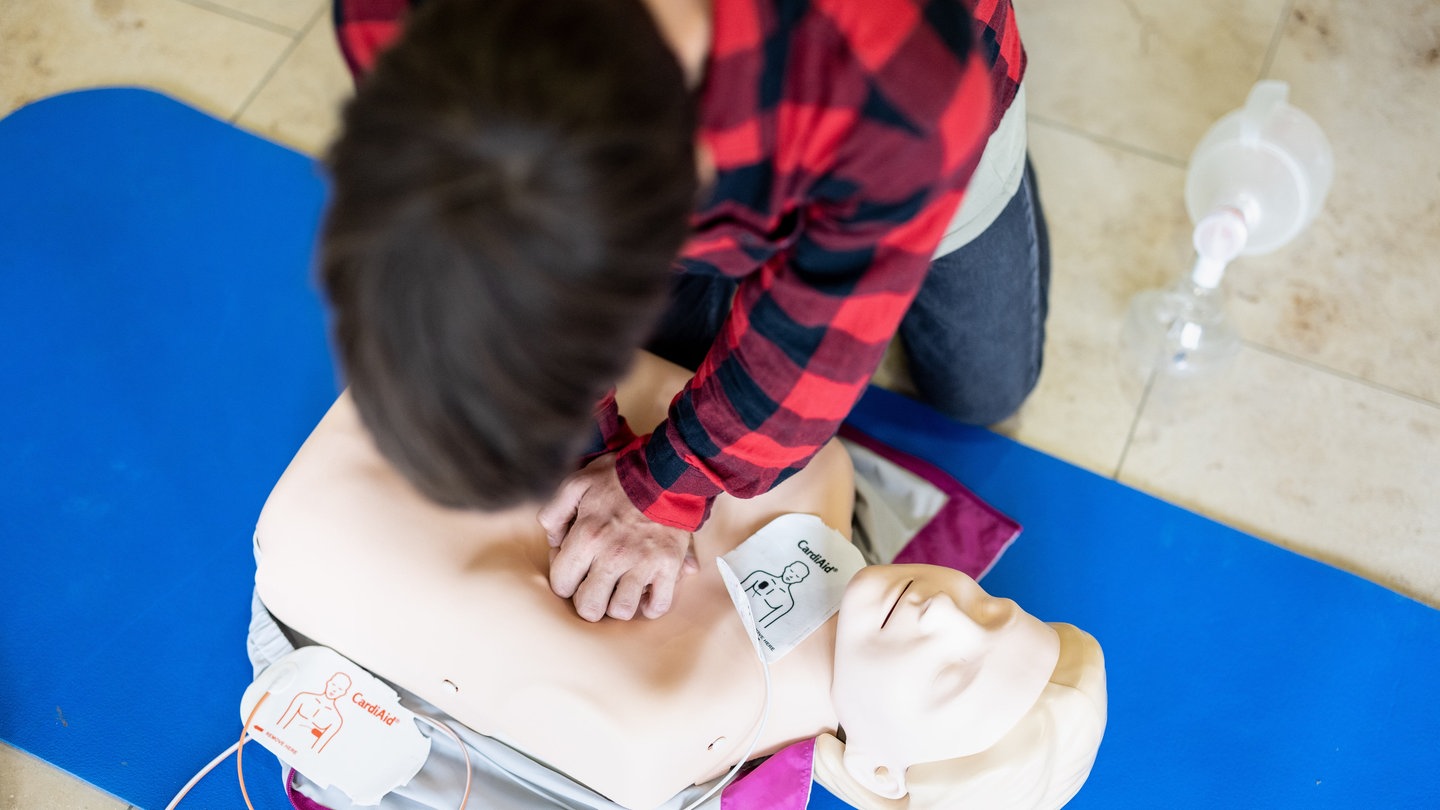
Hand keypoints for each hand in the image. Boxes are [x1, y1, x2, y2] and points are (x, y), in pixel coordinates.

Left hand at [537, 454, 696, 620]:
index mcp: (588, 536)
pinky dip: (650, 606)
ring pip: (622, 610)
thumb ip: (554, 511)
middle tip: (593, 585)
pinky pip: (658, 605)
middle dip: (587, 600)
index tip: (573, 568)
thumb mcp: (576, 482)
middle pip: (589, 607)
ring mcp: (644, 563)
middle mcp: (614, 555)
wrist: (667, 469)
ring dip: (617, 603)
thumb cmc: (620, 476)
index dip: (563, 580)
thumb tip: (553, 540)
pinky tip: (643, 593)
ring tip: (618, 588)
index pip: (561, 584)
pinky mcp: (669, 566)